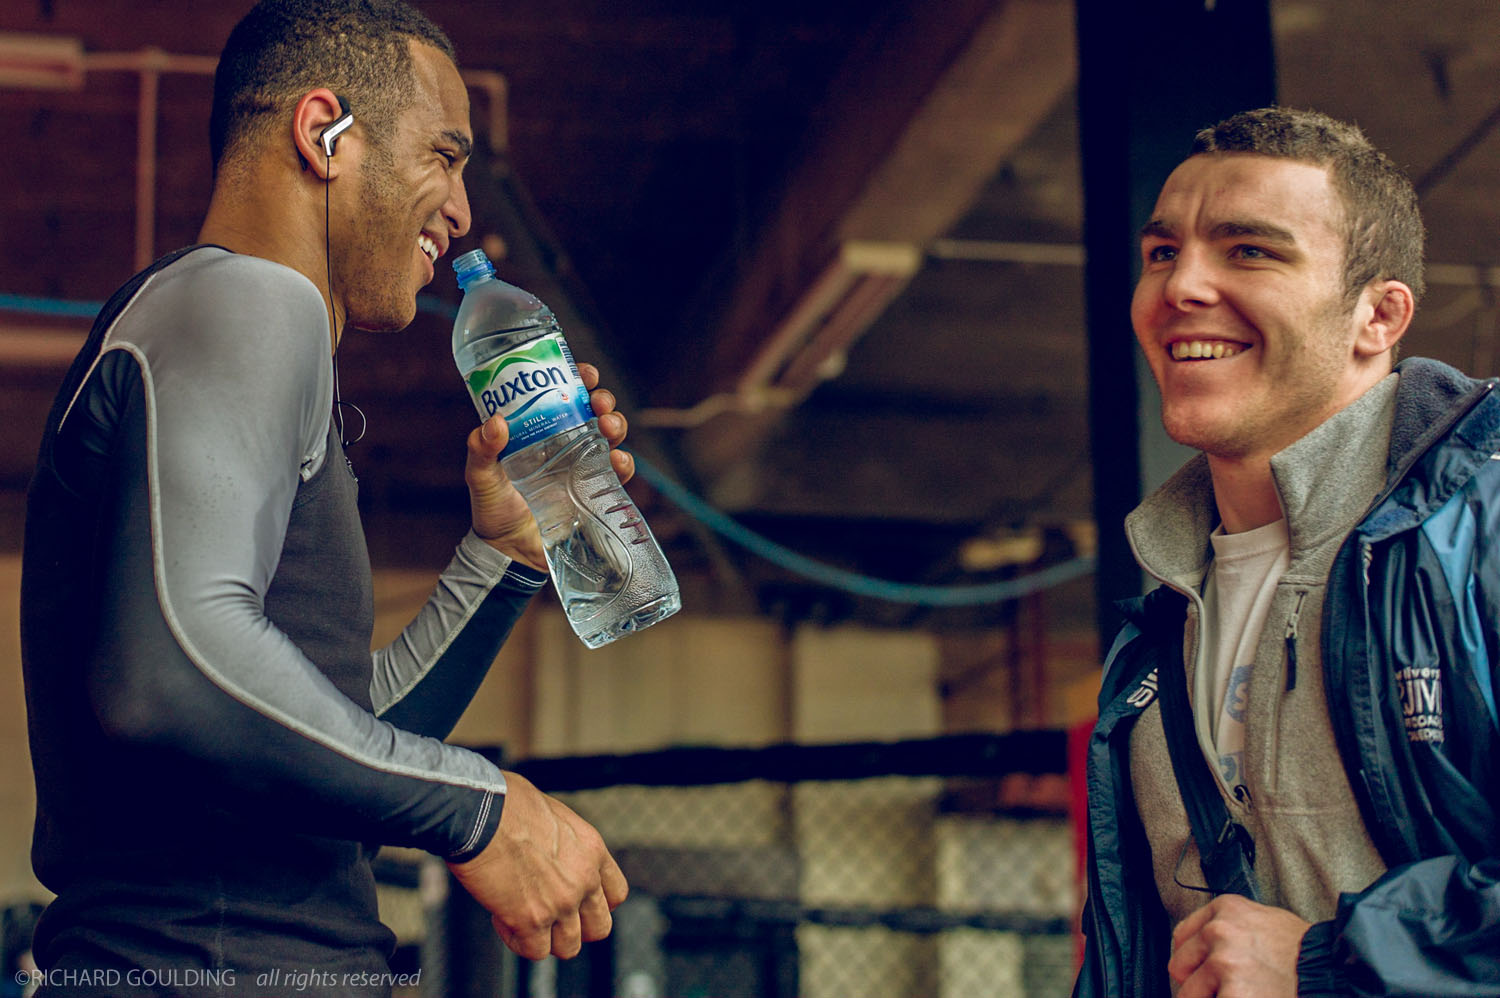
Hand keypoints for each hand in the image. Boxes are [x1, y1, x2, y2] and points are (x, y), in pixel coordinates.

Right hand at [446, 770, 627, 959]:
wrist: (479, 813)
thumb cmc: (504, 803)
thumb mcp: (551, 813)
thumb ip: (562, 841)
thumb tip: (548, 846)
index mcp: (592, 849)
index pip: (616, 894)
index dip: (595, 904)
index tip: (574, 902)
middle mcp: (584, 879)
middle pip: (599, 928)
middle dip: (573, 927)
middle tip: (546, 915)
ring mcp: (561, 903)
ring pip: (569, 947)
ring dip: (545, 937)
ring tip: (520, 917)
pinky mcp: (532, 920)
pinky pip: (535, 951)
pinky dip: (517, 941)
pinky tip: (500, 918)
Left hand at [465, 361, 633, 570]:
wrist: (509, 552)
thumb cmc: (493, 509)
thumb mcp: (480, 476)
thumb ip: (481, 450)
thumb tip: (495, 422)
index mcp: (539, 431)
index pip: (562, 396)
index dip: (578, 379)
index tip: (585, 372)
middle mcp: (564, 444)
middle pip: (592, 412)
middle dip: (603, 400)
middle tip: (600, 401)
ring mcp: (581, 467)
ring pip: (609, 437)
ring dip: (616, 425)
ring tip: (609, 427)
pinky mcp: (593, 492)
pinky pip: (616, 474)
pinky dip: (624, 464)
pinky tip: (619, 461)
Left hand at [1169, 895, 1308, 996]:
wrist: (1336, 974)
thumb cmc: (1306, 953)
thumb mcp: (1265, 922)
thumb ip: (1230, 928)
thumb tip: (1203, 949)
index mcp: (1226, 909)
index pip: (1182, 936)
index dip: (1190, 961)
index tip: (1197, 973)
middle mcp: (1220, 931)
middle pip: (1179, 966)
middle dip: (1197, 986)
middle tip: (1227, 991)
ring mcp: (1224, 962)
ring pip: (1190, 994)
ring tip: (1244, 994)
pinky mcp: (1233, 994)